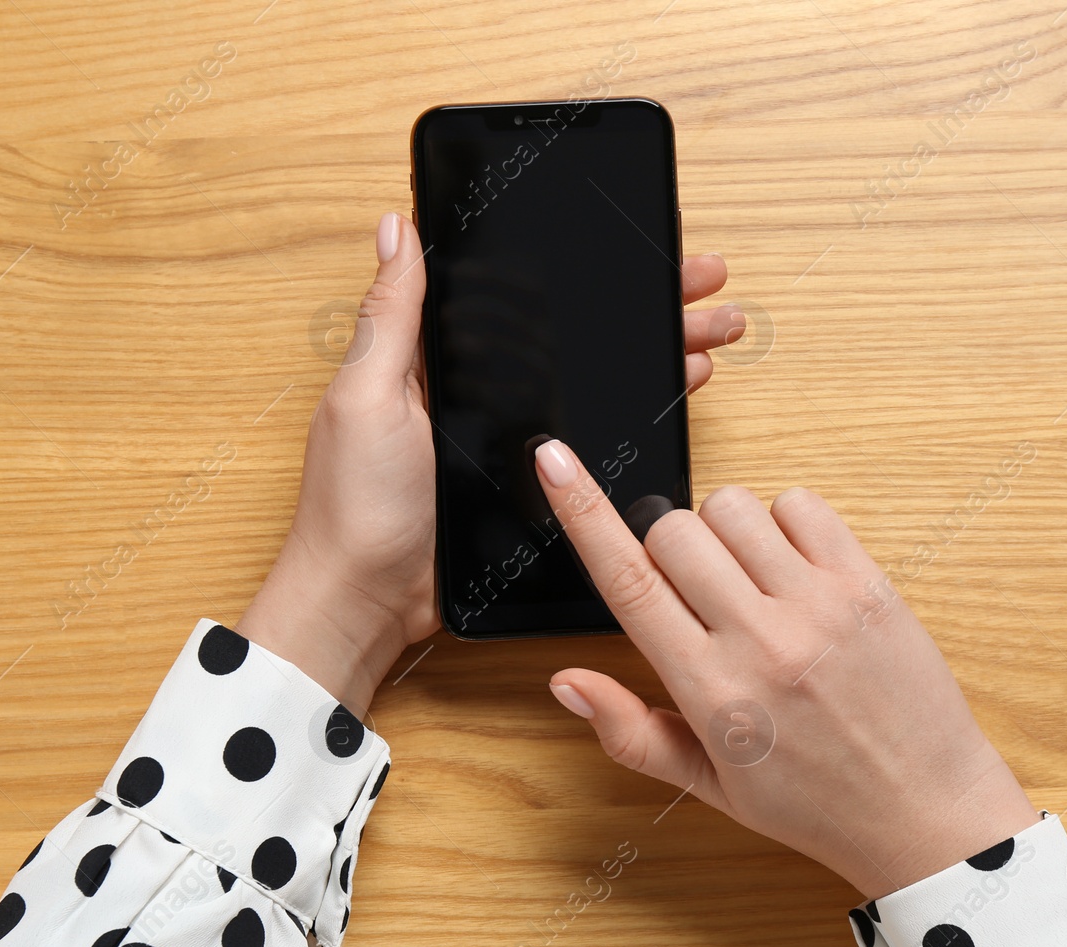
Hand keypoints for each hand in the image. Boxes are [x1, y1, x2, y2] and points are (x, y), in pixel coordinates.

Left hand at [241, 212, 746, 710]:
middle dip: (640, 300)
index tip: (635, 239)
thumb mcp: (366, 396)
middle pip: (570, 328)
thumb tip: (397, 225)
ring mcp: (506, 433)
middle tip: (702, 277)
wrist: (367, 602)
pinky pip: (590, 430)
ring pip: (592, 374)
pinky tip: (680, 384)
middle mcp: (473, 386)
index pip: (516, 290)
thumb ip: (391, 316)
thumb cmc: (353, 503)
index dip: (577, 263)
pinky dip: (636, 405)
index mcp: (432, 354)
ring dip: (653, 347)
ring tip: (713, 328)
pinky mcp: (527, 478)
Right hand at [533, 442, 1038, 897]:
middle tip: (699, 597)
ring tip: (752, 585)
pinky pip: (801, 504)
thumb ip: (630, 731)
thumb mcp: (709, 785)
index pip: (627, 579)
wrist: (925, 814)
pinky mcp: (866, 584)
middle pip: (673, 530)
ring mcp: (818, 606)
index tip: (554, 460)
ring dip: (724, 532)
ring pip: (732, 507)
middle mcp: (761, 640)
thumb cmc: (816, 804)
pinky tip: (795, 572)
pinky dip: (785, 523)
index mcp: (711, 691)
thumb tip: (566, 683)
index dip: (581, 512)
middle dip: (667, 549)